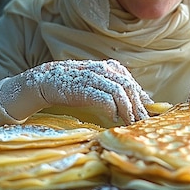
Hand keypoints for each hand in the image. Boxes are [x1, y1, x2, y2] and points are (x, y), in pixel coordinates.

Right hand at [0, 59, 152, 124]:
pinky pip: (103, 97)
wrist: (41, 82)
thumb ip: (113, 90)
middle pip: (128, 86)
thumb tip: (136, 102)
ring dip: (127, 109)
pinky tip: (112, 118)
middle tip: (142, 122)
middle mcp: (102, 69)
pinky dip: (111, 108)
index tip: (147, 112)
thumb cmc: (70, 86)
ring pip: (119, 91)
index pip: (130, 81)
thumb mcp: (94, 85)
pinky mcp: (80, 86)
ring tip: (130, 123)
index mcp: (107, 66)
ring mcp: (91, 76)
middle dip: (137, 106)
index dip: (140, 97)